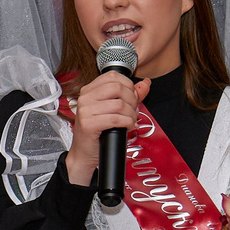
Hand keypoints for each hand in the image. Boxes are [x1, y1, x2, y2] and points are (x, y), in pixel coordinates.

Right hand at [63, 71, 149, 189]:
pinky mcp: (88, 124)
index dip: (128, 85)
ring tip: (131, 120)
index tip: (132, 97)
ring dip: (131, 114)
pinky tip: (128, 127)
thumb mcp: (113, 110)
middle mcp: (85, 98)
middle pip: (117, 88)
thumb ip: (129, 96)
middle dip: (132, 99)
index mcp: (88, 91)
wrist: (84, 153)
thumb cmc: (98, 132)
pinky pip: (116, 119)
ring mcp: (85, 111)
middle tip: (133, 110)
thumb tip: (145, 84)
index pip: (112, 76)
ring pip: (119, 105)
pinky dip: (127, 123)